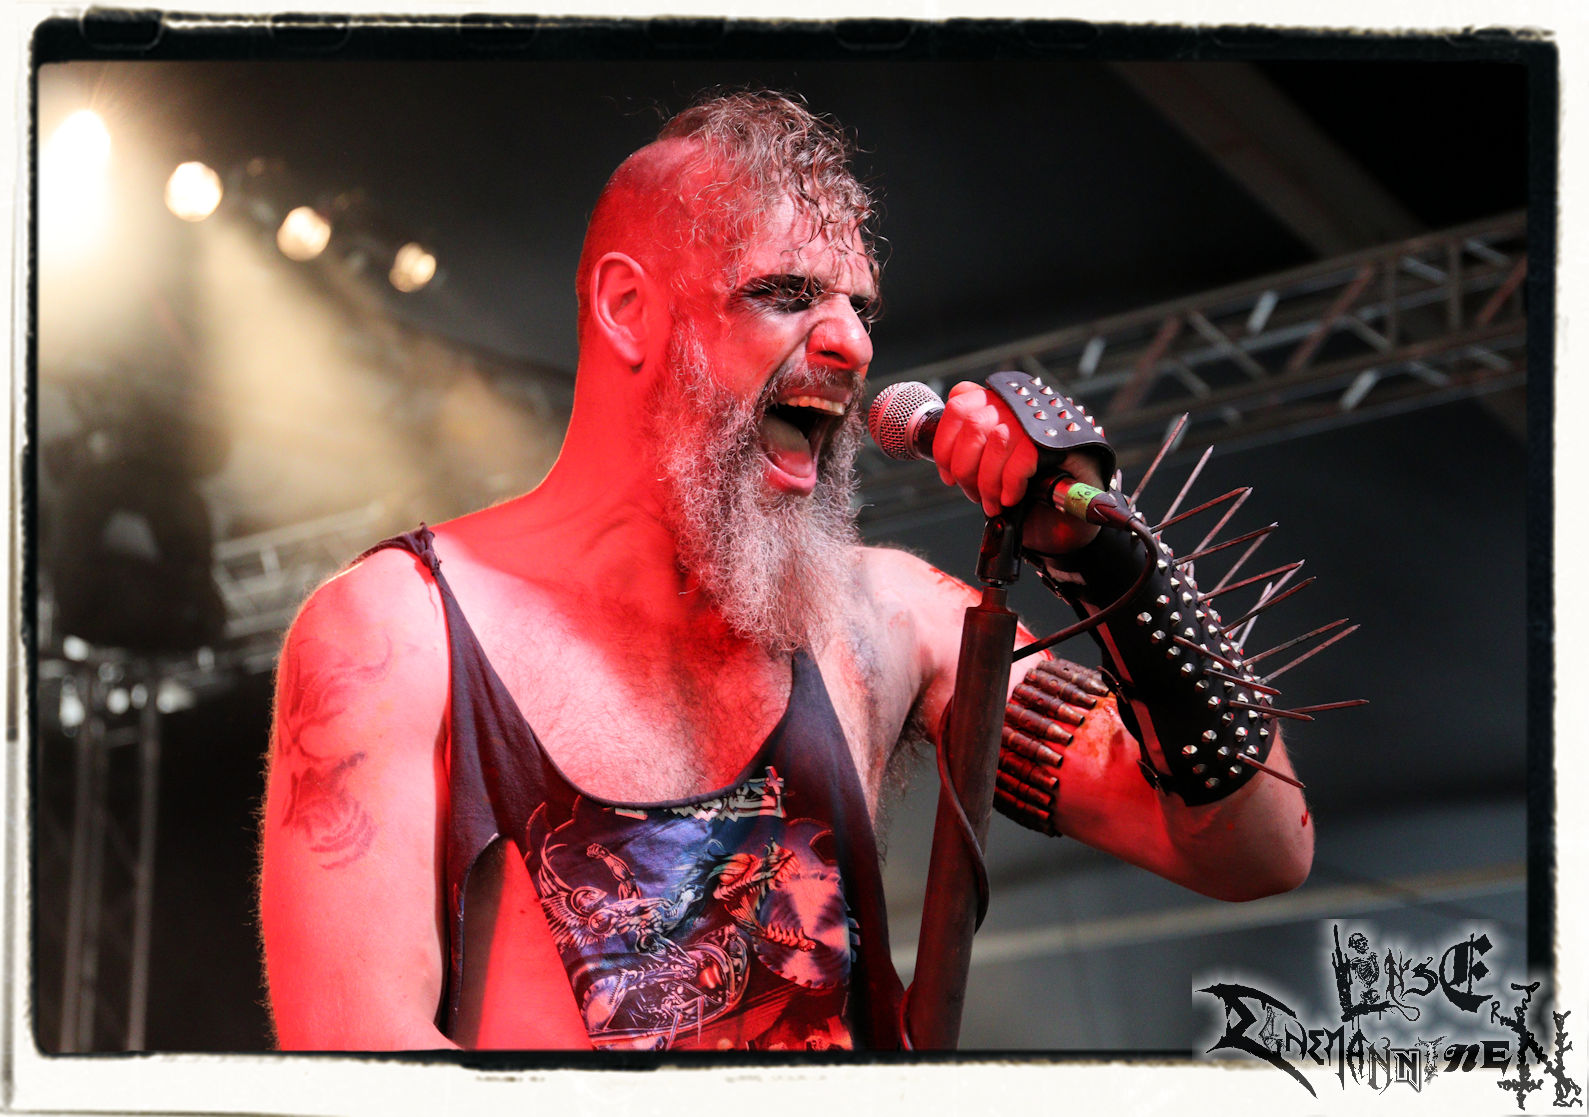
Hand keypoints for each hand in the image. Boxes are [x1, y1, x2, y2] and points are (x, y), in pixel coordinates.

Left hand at [931, 381, 1105, 553]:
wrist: (1075, 512)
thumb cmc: (1030, 488)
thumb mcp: (996, 464)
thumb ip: (974, 451)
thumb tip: (948, 467)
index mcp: (999, 401)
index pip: (958, 405)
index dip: (945, 444)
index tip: (948, 476)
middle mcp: (1019, 404)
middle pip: (974, 426)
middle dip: (965, 469)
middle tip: (973, 494)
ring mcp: (1041, 419)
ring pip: (997, 441)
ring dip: (988, 482)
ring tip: (991, 504)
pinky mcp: (1062, 441)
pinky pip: (1023, 457)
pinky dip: (1010, 482)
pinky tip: (1010, 498)